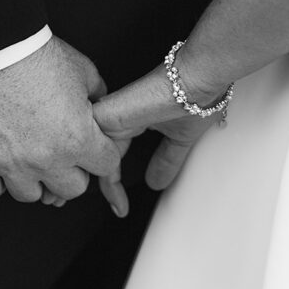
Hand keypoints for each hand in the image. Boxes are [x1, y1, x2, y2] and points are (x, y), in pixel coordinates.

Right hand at [0, 37, 120, 203]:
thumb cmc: (35, 54)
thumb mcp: (83, 69)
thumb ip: (98, 95)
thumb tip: (101, 108)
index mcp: (78, 138)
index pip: (106, 167)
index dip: (102, 154)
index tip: (93, 146)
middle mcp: (47, 159)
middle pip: (72, 190)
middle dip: (71, 170)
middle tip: (61, 150)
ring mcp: (11, 164)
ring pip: (32, 195)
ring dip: (33, 178)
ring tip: (29, 155)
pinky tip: (1, 161)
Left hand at [94, 63, 228, 212]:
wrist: (199, 80)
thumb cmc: (195, 97)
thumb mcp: (179, 138)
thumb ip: (165, 159)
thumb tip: (156, 182)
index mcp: (128, 119)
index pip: (109, 151)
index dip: (112, 179)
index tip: (120, 205)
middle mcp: (115, 117)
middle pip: (95, 156)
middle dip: (98, 186)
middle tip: (115, 207)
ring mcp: (109, 117)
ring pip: (89, 154)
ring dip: (98, 183)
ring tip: (116, 203)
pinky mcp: (108, 116)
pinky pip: (90, 148)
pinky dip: (99, 171)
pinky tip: (113, 189)